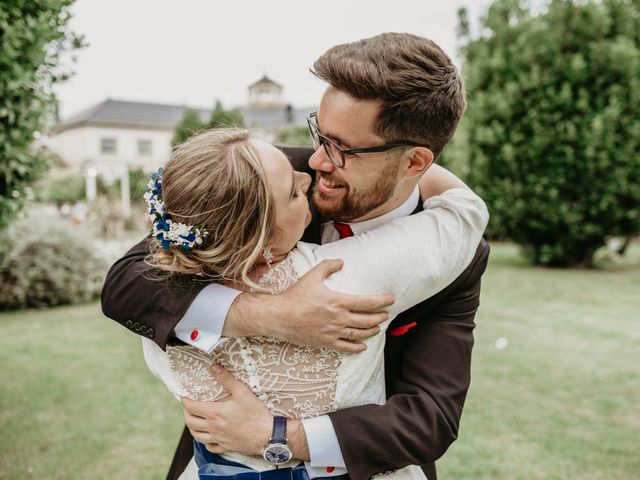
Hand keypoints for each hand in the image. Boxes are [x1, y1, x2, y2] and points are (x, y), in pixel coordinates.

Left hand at [182, 365, 272, 455]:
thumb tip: (214, 367)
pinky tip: (207, 436)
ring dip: (192, 428)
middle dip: (186, 413)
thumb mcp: (242, 392)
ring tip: (194, 420)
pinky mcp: (225, 447)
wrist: (267, 435)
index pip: (192, 407)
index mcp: (215, 413)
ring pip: (197, 436)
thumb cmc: (256, 413)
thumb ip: (226, 379)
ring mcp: (218, 439)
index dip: (185, 401)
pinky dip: (204, 441)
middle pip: (190, 422)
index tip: (184, 396)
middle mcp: (213, 427)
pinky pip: (209, 447)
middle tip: (188, 407)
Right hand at [228, 260, 393, 352]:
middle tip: (386, 314)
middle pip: (367, 320)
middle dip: (380, 317)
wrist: (280, 317)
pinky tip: (363, 346)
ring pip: (360, 334)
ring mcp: (334, 333)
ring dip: (372, 331)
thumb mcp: (312, 276)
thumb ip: (328, 266)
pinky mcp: (326, 343)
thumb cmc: (295, 296)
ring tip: (378, 328)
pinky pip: (346, 347)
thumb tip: (341, 261)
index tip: (391, 299)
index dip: (382, 301)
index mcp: (339, 302)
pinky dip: (357, 347)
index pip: (368, 302)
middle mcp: (339, 319)